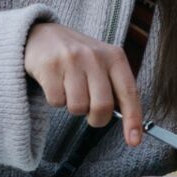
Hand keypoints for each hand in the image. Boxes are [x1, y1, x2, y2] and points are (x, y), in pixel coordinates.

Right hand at [22, 21, 141, 145]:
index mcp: (114, 56)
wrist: (42, 35)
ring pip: (78, 107)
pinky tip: (55, 84)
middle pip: (102, 106)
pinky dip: (56, 101)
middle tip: (89, 112)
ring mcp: (71, 60)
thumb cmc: (77, 56)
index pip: (129, 92)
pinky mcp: (49, 66)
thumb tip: (128, 121)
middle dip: (97, 119)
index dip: (133, 119)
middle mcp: (95, 56)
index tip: (134, 141)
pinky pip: (56, 102)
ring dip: (74, 108)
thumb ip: (114, 86)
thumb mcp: (102, 62)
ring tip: (70, 91)